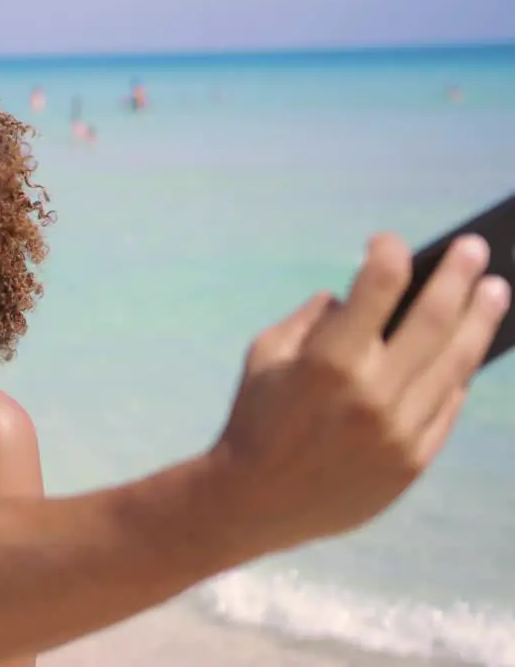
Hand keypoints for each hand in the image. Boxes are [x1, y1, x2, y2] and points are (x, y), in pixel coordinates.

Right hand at [210, 233, 508, 553]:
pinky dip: (458, 374)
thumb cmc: (254, 420)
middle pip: (434, 318)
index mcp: (329, 359)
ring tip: (495, 292)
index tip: (388, 244)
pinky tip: (465, 351)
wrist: (254, 502)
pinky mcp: (413, 460)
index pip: (379, 285)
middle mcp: (373, 392)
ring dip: (479, 320)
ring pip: (455, 362)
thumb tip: (353, 299)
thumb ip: (310, 321)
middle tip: (475, 249)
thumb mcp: (265, 356)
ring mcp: (399, 429)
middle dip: (458, 276)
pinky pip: (448, 405)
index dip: (389, 253)